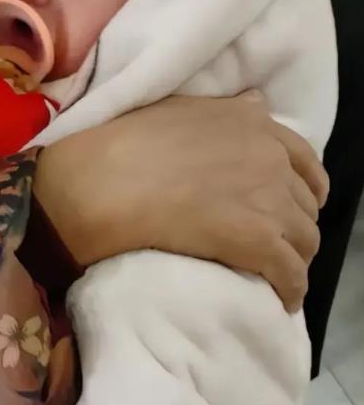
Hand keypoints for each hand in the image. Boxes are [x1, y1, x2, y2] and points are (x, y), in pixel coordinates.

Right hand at [34, 92, 328, 312]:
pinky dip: (288, 289)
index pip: (304, 162)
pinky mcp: (256, 241)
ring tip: (270, 274)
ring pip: (305, 241)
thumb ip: (224, 112)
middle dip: (293, 225)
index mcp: (251, 122)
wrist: (98, 182)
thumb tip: (257, 105)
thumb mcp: (177, 108)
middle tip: (271, 243)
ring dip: (292, 258)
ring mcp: (266, 199)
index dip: (302, 189)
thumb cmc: (122, 144)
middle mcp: (269, 157)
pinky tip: (277, 299)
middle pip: (306, 204)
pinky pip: (291, 274)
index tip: (287, 207)